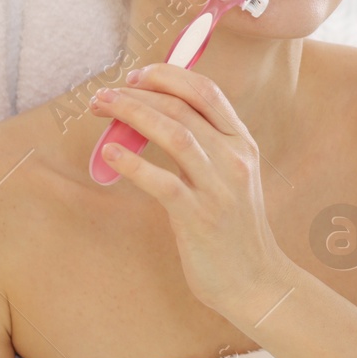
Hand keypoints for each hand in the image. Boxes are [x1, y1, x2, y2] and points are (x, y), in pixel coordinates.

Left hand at [91, 64, 290, 320]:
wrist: (255, 281)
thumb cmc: (233, 229)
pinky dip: (133, 164)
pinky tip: (110, 154)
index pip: (206, 91)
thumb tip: (153, 116)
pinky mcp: (200, 218)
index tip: (136, 76)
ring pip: (174, 134)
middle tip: (103, 94)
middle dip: (137, 94)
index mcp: (242, 143)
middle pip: (182, 108)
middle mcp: (234, 158)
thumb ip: (204, 145)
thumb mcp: (230, 176)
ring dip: (132, 115)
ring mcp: (219, 188)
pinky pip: (163, 182)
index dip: (168, 76)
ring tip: (101, 110)